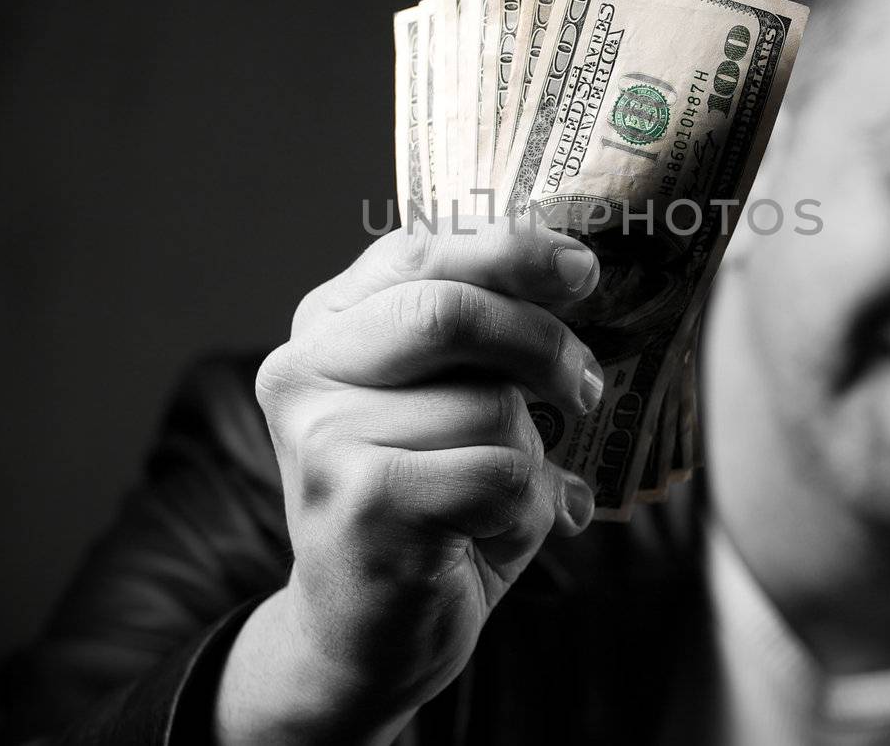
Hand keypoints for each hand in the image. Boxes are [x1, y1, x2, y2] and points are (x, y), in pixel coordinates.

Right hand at [216, 216, 601, 743]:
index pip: (419, 250)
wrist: (363, 640)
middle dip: (542, 343)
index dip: (510, 250)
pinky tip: (489, 537)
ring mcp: (323, 437)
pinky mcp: (360, 504)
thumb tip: (577, 263)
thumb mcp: (448, 403)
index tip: (580, 268)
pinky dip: (528, 510)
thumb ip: (484, 336)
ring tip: (495, 500)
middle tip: (585, 385)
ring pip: (491, 406)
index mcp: (325, 326)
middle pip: (452, 311)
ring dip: (529, 457)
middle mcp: (304, 370)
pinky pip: (502, 476)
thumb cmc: (427, 509)